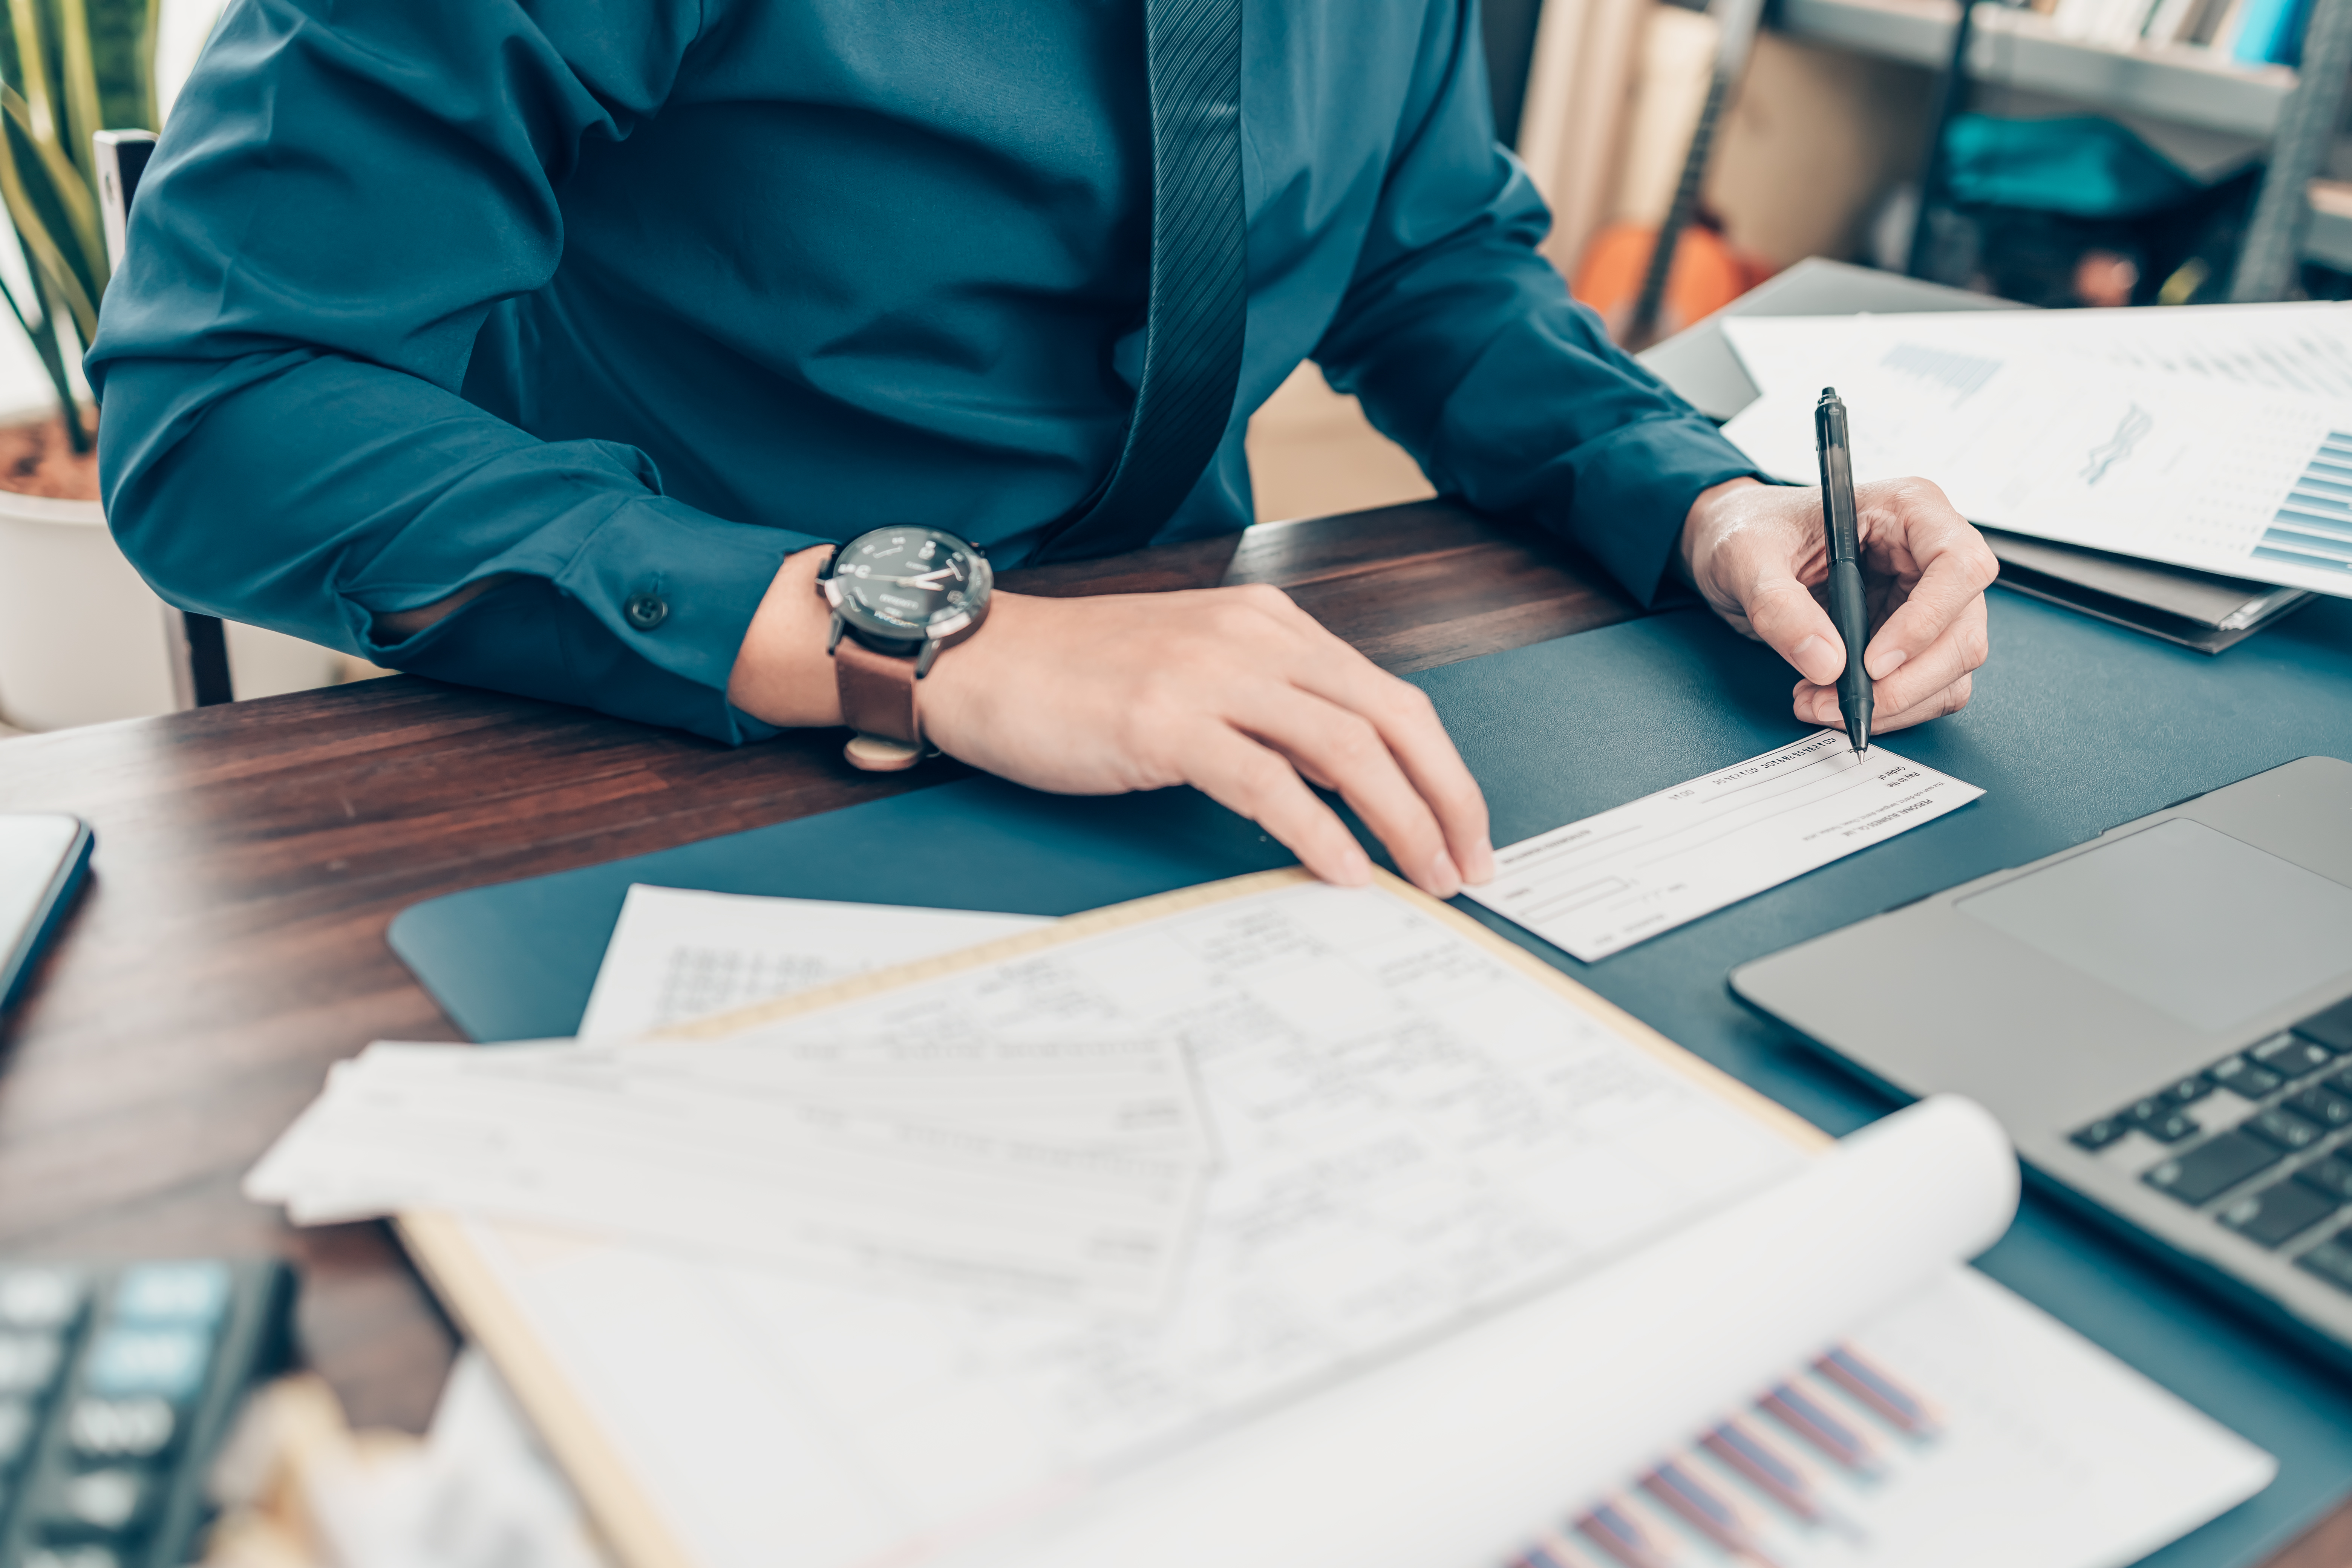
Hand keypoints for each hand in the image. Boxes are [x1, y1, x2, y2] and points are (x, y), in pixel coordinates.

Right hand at [916, 585, 1494, 896]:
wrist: (981, 663)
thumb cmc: (1080, 680)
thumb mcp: (1200, 676)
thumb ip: (1276, 714)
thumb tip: (1351, 785)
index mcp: (1270, 624)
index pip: (1390, 696)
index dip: (1444, 769)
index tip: (1468, 831)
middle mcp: (1253, 638)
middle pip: (1391, 717)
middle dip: (1447, 798)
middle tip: (1471, 867)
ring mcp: (1210, 676)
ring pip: (1347, 746)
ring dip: (1401, 820)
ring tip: (1425, 879)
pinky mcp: (1164, 722)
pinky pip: (1268, 780)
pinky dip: (1318, 831)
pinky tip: (1343, 871)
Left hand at [1679, 477, 1997, 733]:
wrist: (1735, 549)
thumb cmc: (1748, 530)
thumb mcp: (1746, 557)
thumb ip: (1779, 606)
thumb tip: (1826, 662)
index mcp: (1907, 509)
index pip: (1959, 565)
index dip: (1926, 621)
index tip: (1873, 662)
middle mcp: (1929, 554)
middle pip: (1962, 630)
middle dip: (1905, 682)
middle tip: (1841, 703)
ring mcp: (1927, 598)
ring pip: (1950, 667)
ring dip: (1893, 702)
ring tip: (1822, 703)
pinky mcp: (1912, 636)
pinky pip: (1927, 686)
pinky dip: (1888, 707)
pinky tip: (1832, 700)